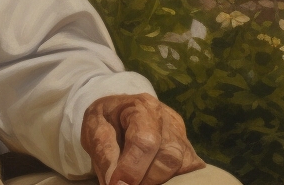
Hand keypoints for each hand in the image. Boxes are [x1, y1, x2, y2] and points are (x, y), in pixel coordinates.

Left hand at [81, 93, 204, 184]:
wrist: (120, 112)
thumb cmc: (107, 118)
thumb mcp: (94, 127)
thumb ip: (103, 151)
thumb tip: (114, 182)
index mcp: (143, 107)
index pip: (144, 141)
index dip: (131, 168)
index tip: (116, 184)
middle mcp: (169, 121)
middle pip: (168, 157)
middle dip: (145, 178)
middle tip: (125, 183)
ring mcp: (182, 138)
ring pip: (178, 167)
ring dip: (155, 180)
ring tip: (136, 180)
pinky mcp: (188, 153)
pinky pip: (185, 172)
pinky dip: (168, 178)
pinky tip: (149, 176)